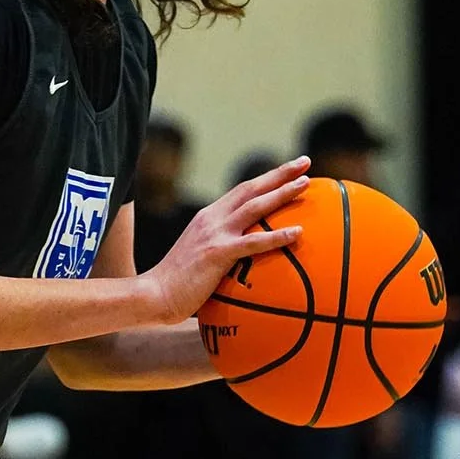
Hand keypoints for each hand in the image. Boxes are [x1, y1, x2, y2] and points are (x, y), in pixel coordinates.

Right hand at [144, 157, 309, 326]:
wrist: (153, 295)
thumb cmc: (177, 287)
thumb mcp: (199, 260)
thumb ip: (220, 253)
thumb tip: (245, 264)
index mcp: (208, 218)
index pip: (241, 191)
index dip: (266, 178)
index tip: (289, 170)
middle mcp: (211, 219)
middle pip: (251, 188)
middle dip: (280, 174)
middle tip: (305, 162)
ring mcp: (214, 234)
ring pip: (254, 206)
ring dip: (282, 193)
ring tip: (306, 184)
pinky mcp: (217, 253)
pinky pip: (253, 242)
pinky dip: (277, 236)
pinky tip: (298, 233)